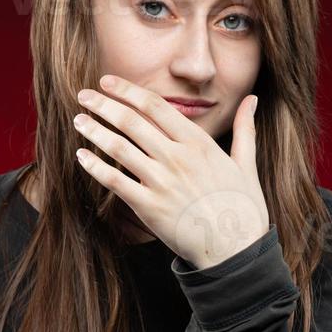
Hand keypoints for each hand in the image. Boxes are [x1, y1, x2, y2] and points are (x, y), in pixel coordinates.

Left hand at [73, 75, 269, 268]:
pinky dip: (94, 166)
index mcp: (199, 144)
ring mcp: (161, 182)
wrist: (236, 250)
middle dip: (104, 104)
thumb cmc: (243, 208)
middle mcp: (177, 158)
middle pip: (131, 121)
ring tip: (79, 120)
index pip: (155, 106)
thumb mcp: (247, 164)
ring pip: (118, 147)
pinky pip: (114, 181)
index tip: (108, 81)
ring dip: (94, 130)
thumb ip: (245, 129)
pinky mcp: (148, 207)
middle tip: (84, 94)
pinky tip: (81, 156)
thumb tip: (253, 100)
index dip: (128, 90)